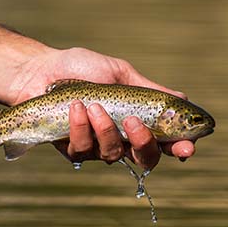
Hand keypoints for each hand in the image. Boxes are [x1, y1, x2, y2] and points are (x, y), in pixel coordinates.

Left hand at [11, 47, 194, 169]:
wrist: (41, 71)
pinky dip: (80, 128)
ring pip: (112, 154)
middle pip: (145, 158)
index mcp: (137, 120)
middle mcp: (120, 138)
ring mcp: (96, 147)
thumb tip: (182, 99)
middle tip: (133, 122)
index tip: (187, 147)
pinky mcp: (72, 150)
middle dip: (144, 143)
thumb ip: (148, 89)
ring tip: (94, 106)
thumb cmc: (81, 68)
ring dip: (105, 130)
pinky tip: (75, 108)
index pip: (164, 141)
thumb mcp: (119, 74)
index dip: (179, 148)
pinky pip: (82, 150)